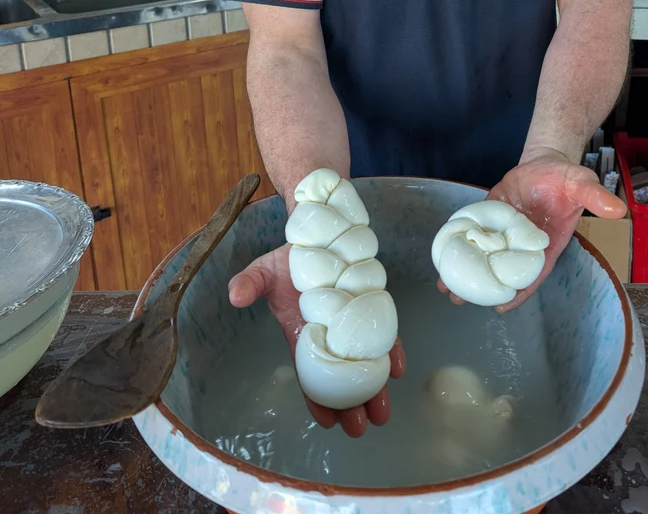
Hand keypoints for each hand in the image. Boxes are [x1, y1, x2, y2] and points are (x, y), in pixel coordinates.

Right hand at [228, 243, 405, 437]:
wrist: (318, 233)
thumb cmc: (290, 260)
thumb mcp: (263, 270)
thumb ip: (249, 283)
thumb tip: (235, 296)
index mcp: (303, 334)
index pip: (311, 375)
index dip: (317, 400)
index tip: (326, 422)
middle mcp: (330, 335)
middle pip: (342, 377)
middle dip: (351, 404)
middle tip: (359, 426)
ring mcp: (353, 322)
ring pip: (366, 362)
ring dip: (375, 387)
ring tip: (382, 413)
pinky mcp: (372, 306)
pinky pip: (383, 333)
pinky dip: (392, 350)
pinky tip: (399, 368)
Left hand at [438, 149, 626, 312]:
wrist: (546, 160)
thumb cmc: (565, 178)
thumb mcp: (581, 183)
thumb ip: (595, 196)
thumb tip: (618, 209)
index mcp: (546, 245)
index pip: (531, 274)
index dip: (518, 292)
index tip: (501, 307)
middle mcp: (521, 243)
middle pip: (501, 271)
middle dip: (482, 287)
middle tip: (459, 299)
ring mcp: (503, 230)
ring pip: (484, 256)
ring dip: (466, 270)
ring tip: (444, 286)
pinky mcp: (488, 215)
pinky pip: (473, 233)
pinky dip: (460, 243)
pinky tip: (442, 254)